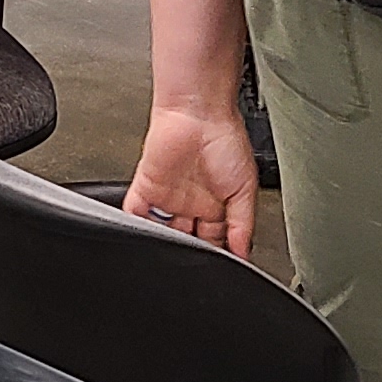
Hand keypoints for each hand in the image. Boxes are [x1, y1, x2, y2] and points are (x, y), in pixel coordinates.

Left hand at [121, 100, 257, 258]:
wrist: (199, 111)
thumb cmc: (225, 138)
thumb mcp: (246, 188)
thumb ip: (243, 224)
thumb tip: (243, 253)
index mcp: (216, 205)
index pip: (212, 241)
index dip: (212, 256)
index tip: (214, 269)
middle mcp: (191, 203)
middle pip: (185, 239)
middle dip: (186, 253)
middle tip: (189, 266)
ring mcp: (167, 196)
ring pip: (160, 231)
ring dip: (162, 244)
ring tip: (168, 257)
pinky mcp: (146, 186)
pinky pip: (135, 212)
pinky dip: (135, 226)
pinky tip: (142, 238)